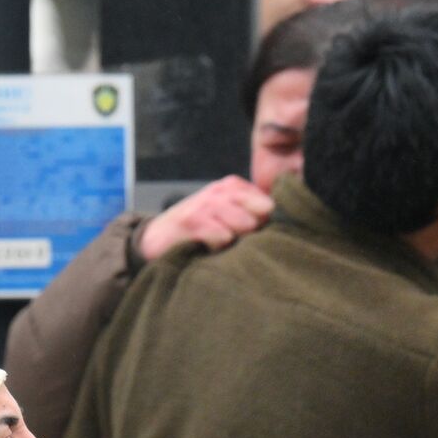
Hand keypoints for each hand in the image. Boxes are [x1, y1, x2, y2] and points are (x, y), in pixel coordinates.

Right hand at [138, 175, 273, 261]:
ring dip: (237, 240)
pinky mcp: (191, 220)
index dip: (267, 222)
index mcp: (232, 187)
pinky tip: (206, 249)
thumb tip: (281, 226)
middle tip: (237, 243)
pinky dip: (219, 247)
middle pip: (261, 211)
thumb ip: (252, 218)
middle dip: (255, 231)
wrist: (155, 241)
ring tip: (221, 247)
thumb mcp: (227, 221)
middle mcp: (220, 191)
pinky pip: (222, 236)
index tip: (254, 235)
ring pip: (244, 223)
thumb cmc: (197, 234)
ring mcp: (205, 203)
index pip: (269, 201)